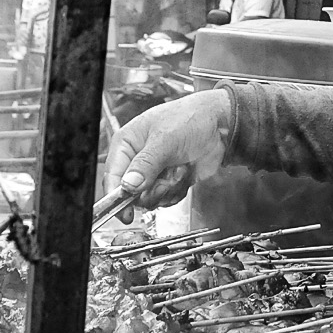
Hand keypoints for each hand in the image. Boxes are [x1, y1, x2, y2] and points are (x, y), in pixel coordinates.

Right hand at [102, 90, 231, 219]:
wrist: (220, 124)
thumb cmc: (190, 120)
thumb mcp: (165, 140)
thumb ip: (146, 164)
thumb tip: (128, 186)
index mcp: (126, 144)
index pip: (112, 176)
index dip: (117, 197)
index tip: (126, 213)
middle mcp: (137, 160)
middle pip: (132, 193)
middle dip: (153, 190)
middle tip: (167, 178)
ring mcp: (154, 172)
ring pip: (152, 198)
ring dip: (169, 188)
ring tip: (180, 168)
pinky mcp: (170, 181)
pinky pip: (168, 198)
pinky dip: (179, 190)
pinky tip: (185, 173)